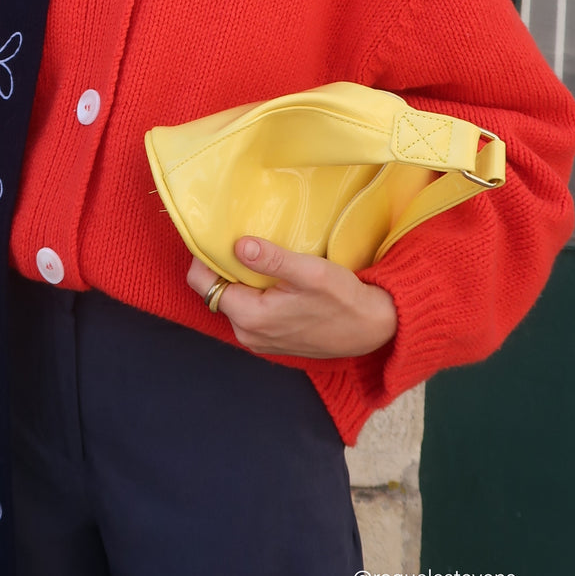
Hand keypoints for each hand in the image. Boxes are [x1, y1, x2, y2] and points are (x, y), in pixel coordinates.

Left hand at [187, 237, 397, 357]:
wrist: (372, 328)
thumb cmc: (343, 299)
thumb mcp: (310, 272)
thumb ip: (272, 260)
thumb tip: (239, 245)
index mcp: (250, 316)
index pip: (202, 283)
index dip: (203, 257)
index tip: (216, 236)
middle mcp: (247, 333)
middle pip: (214, 292)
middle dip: (222, 267)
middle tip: (239, 240)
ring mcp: (258, 339)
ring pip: (232, 301)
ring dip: (239, 279)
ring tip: (257, 256)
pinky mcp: (270, 339)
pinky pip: (248, 311)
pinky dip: (252, 292)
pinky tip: (271, 277)